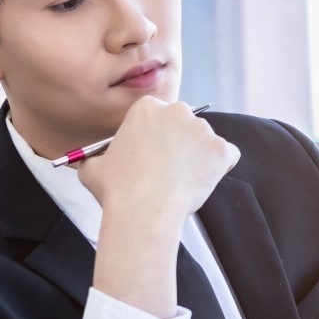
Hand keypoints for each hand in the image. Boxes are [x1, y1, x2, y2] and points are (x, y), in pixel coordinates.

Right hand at [77, 97, 237, 226]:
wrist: (144, 210)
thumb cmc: (116, 189)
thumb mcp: (92, 166)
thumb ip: (97, 156)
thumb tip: (94, 160)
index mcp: (147, 108)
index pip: (158, 116)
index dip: (156, 136)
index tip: (153, 153)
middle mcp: (178, 111)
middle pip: (184, 123)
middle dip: (179, 142)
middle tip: (170, 167)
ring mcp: (203, 130)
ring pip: (205, 140)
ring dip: (198, 156)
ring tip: (181, 180)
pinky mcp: (221, 150)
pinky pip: (227, 156)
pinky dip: (219, 167)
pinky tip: (202, 181)